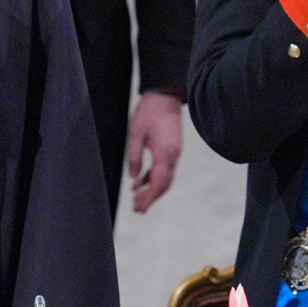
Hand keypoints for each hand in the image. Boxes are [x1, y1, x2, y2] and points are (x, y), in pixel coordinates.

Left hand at [127, 91, 185, 211]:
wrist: (165, 97)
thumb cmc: (149, 112)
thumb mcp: (135, 133)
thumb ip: (134, 157)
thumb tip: (133, 178)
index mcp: (165, 152)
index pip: (159, 182)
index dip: (149, 197)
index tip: (139, 207)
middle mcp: (173, 155)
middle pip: (164, 184)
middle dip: (151, 198)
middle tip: (137, 209)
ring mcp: (174, 153)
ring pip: (165, 178)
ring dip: (151, 190)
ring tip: (136, 200)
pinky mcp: (171, 150)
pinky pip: (163, 169)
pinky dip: (152, 179)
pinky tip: (139, 184)